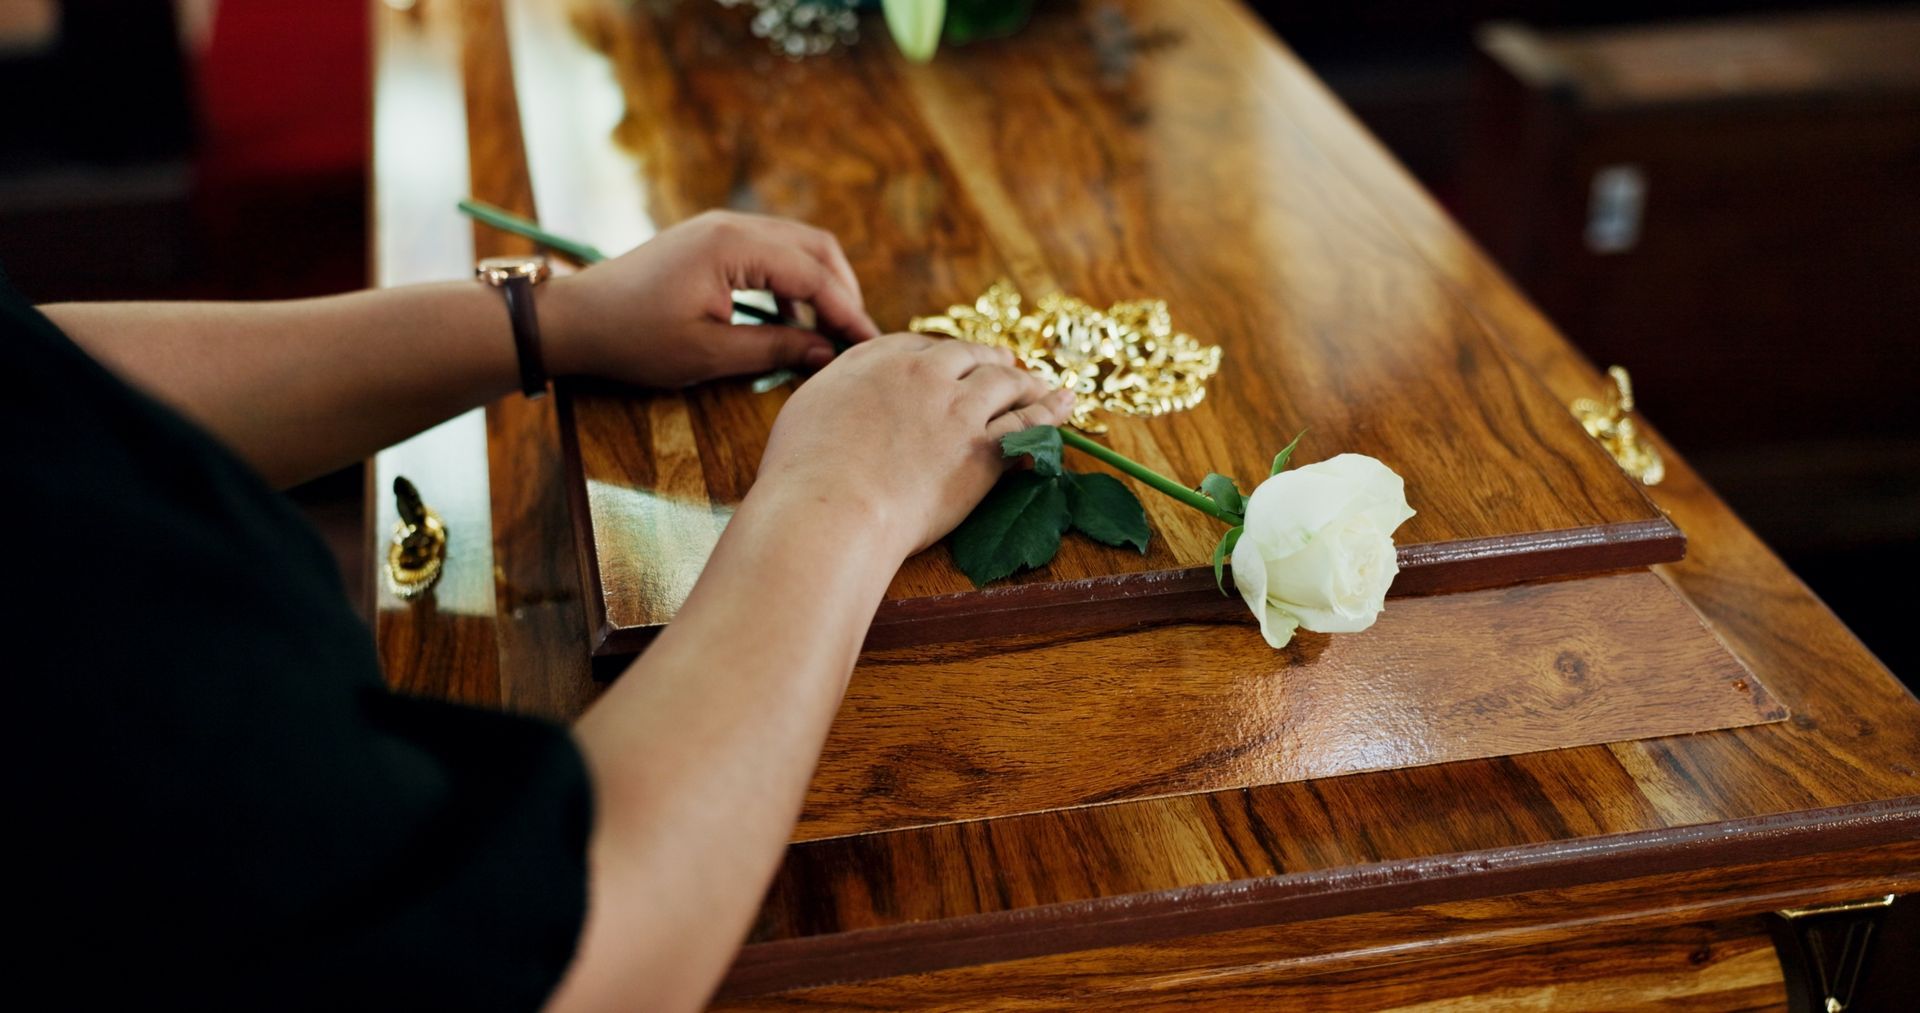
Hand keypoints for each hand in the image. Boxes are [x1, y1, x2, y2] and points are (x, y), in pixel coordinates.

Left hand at [542, 210, 881, 387]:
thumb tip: (825, 353)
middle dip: (842, 292)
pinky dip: (792, 283)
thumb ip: (774, 349)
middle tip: (855, 339)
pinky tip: (791, 322)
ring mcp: (721, 228)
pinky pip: (770, 253)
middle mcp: (733, 225)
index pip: (814, 275)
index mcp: (734, 246)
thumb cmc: (634, 338)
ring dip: (820, 286)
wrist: (575, 320)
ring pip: (796, 246)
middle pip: (816, 248)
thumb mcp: (708, 354)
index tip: (869, 347)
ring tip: (829, 333)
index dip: (848, 313)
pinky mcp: (711, 241)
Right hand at [754, 334, 1077, 556]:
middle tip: (1006, 366)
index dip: (942, 356)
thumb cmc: (802, 471)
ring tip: (1045, 385)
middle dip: (990, 360)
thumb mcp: (807, 409)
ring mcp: (958, 408)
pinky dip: (1051, 411)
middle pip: (969, 356)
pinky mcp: (983, 448)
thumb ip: (837, 391)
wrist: (830, 508)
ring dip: (1028, 382)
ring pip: (1006, 382)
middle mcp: (923, 372)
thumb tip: (846, 397)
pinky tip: (1066, 404)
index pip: (920, 345)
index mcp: (877, 358)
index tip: (951, 364)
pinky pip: (1028, 423)